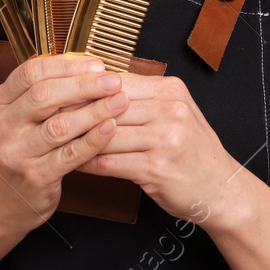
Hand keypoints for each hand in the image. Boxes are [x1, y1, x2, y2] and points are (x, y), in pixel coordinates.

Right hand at [0, 53, 128, 227]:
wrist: (5, 201)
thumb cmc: (23, 151)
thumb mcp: (22, 118)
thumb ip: (47, 93)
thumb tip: (89, 67)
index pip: (31, 73)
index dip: (66, 65)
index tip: (96, 64)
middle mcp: (1, 126)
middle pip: (44, 96)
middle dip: (84, 85)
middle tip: (113, 81)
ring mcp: (16, 153)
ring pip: (59, 125)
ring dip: (94, 111)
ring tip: (120, 101)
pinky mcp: (35, 176)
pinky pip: (70, 154)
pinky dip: (94, 139)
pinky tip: (111, 127)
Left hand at [73, 74, 242, 224]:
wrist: (222, 189)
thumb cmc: (192, 152)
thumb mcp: (174, 114)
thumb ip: (141, 99)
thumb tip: (95, 87)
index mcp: (170, 90)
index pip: (117, 80)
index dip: (85, 87)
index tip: (58, 92)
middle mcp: (170, 110)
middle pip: (108, 106)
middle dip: (76, 112)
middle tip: (46, 116)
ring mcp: (166, 139)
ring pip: (106, 134)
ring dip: (79, 140)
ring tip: (56, 141)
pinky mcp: (158, 168)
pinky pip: (112, 162)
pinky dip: (90, 163)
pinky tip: (76, 163)